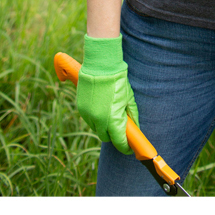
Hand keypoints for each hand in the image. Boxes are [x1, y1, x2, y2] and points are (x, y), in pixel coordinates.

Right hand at [73, 34, 138, 154]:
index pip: (118, 141)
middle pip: (105, 138)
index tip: (128, 148)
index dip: (124, 147)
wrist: (100, 67)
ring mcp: (87, 115)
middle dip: (113, 136)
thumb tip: (133, 126)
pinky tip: (101, 108)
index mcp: (113, 119)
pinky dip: (95, 118)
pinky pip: (88, 119)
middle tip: (120, 131)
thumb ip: (131, 115)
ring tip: (110, 115)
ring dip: (103, 127)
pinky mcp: (80, 108)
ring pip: (96, 129)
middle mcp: (98, 121)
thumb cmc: (118, 82)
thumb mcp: (128, 99)